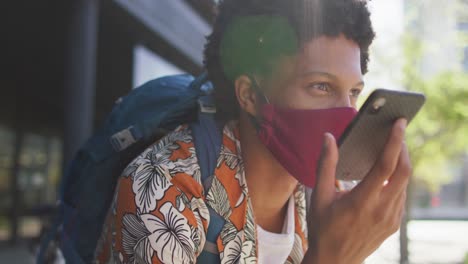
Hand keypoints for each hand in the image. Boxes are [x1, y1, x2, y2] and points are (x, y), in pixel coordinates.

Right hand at [303, 118, 410, 263]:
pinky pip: (401, 196)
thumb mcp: (319, 196)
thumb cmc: (323, 227)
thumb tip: (328, 138)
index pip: (386, 165)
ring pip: (404, 184)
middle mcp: (381, 209)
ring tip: (390, 151)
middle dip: (403, 148)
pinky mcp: (393, 224)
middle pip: (404, 171)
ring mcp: (391, 218)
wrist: (334, 260)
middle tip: (397, 134)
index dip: (394, 142)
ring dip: (401, 164)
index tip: (399, 124)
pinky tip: (385, 176)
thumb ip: (325, 165)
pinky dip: (397, 180)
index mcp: (362, 201)